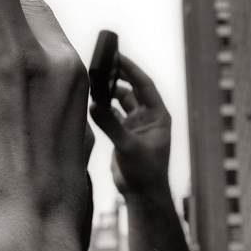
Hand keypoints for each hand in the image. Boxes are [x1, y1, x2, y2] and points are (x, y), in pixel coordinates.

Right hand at [89, 54, 171, 196]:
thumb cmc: (145, 172)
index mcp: (159, 117)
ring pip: (121, 101)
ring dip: (109, 93)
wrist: (142, 194)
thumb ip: (111, 125)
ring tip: (92, 82)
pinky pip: (113, 114)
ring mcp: (136, 126)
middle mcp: (149, 118)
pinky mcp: (124, 134)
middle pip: (132, 89)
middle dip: (118, 76)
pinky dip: (103, 108)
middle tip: (101, 63)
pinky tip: (91, 102)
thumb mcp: (128, 146)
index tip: (117, 56)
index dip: (131, 70)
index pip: (145, 85)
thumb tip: (94, 104)